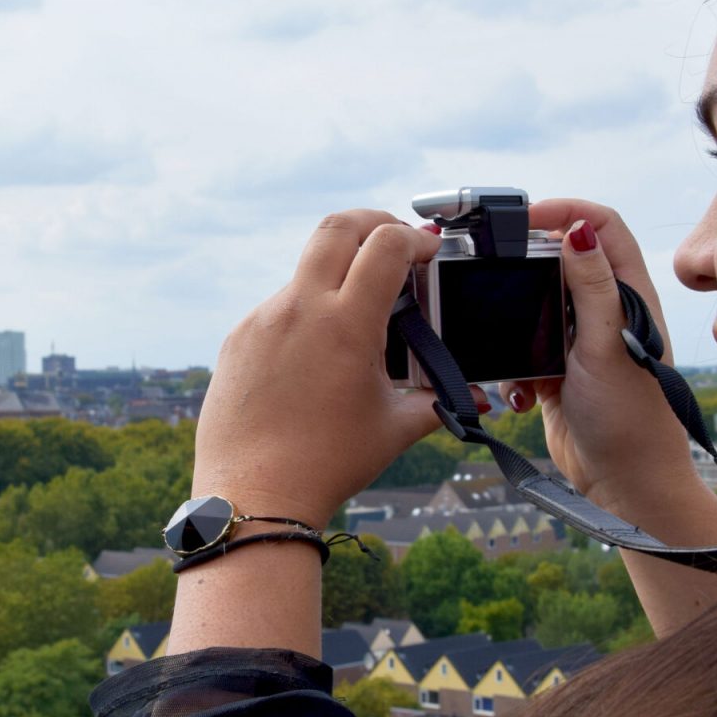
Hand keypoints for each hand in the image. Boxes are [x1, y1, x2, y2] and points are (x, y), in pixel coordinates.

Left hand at [193, 210, 444, 529]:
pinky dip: (307, 312)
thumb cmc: (327, 464)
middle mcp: (300, 308)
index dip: (414, 238)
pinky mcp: (238, 338)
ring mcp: (263, 320)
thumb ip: (440, 402)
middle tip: (394, 241)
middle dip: (373, 222)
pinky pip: (278, 308)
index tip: (427, 253)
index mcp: (345, 323)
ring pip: (306, 270)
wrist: (253, 495)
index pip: (385, 245)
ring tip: (359, 316)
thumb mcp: (394, 428)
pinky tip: (318, 354)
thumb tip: (477, 398)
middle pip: (337, 226)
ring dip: (338, 275)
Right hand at [497, 200, 695, 513]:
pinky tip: (520, 393)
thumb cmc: (631, 419)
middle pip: (561, 259)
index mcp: (630, 295)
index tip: (525, 217)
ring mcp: (580, 340)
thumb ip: (592, 287)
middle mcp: (607, 311)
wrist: (622, 485)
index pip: (603, 227)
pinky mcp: (556, 369)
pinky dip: (513, 365)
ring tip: (510, 342)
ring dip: (516, 321)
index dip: (567, 211)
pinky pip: (522, 348)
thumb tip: (578, 228)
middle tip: (495, 271)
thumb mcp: (606, 347)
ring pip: (534, 303)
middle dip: (526, 265)